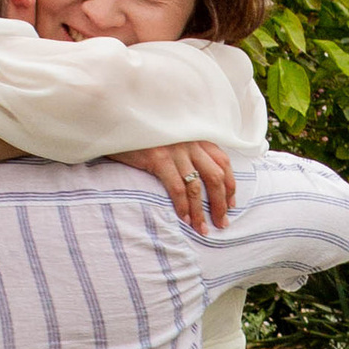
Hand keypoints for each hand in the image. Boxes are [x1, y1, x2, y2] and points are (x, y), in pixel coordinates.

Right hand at [120, 140, 235, 232]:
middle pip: (215, 177)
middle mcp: (191, 142)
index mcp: (197, 137)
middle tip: (221, 224)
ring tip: (201, 229)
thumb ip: (188, 151)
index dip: (230, 186)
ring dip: (200, 212)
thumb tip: (198, 179)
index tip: (230, 205)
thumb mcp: (172, 138)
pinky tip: (183, 219)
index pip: (223, 163)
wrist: (118, 120)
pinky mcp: (159, 157)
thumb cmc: (144, 134)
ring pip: (196, 187)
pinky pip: (177, 188)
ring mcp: (176, 150)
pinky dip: (182, 206)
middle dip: (220, 204)